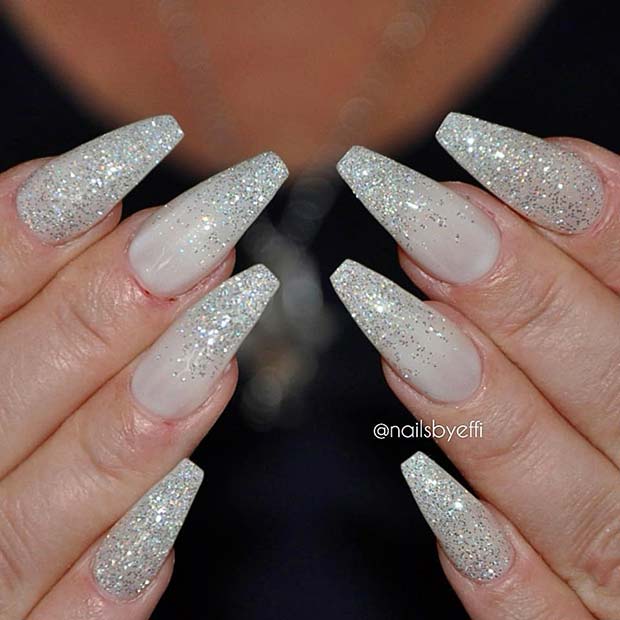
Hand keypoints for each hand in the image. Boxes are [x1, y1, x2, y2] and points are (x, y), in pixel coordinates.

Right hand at [0, 116, 285, 618]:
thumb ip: (18, 297)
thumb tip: (92, 202)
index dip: (44, 216)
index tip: (148, 143)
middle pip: (14, 379)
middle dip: (116, 295)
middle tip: (218, 219)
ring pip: (49, 499)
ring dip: (139, 410)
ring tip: (234, 314)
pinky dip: (118, 570)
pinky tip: (186, 494)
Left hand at [333, 114, 619, 618]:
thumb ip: (607, 285)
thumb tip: (546, 172)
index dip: (586, 214)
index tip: (476, 147)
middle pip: (616, 381)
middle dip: (519, 291)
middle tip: (417, 210)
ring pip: (578, 502)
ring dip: (487, 407)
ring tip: (388, 310)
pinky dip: (500, 572)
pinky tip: (423, 488)